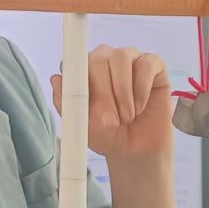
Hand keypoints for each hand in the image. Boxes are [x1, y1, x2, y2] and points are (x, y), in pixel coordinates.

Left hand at [50, 44, 174, 163]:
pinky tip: (140, 106)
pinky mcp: (153, 65)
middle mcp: (105, 60)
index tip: (86, 104)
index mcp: (84, 71)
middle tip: (111, 121)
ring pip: (121, 57)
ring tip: (127, 116)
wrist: (136, 150)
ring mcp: (129, 59)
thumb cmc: (107, 134)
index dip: (81, 82)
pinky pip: (146, 64)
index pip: (76, 63)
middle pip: (99, 59)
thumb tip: (55, 79)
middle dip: (104, 93)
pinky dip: (142, 89)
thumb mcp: (81, 126)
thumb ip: (66, 103)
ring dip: (123, 92)